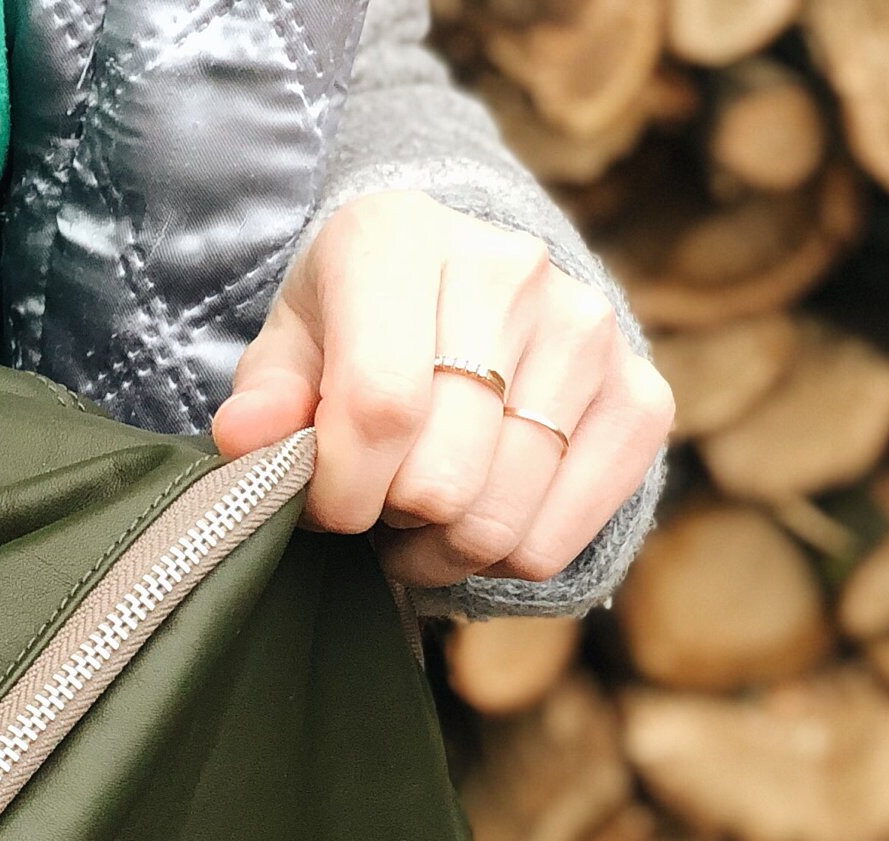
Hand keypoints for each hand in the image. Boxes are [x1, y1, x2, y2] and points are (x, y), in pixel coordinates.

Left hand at [211, 191, 674, 587]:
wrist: (462, 288)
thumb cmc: (354, 329)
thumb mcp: (290, 347)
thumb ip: (264, 398)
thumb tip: (247, 438)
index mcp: (400, 237)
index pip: (380, 407)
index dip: (340, 491)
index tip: (322, 504)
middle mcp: (510, 267)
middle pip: (443, 479)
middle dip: (391, 518)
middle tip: (377, 499)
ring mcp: (588, 329)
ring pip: (500, 518)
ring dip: (444, 547)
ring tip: (421, 512)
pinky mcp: (641, 394)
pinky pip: (558, 535)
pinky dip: (507, 555)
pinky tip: (480, 513)